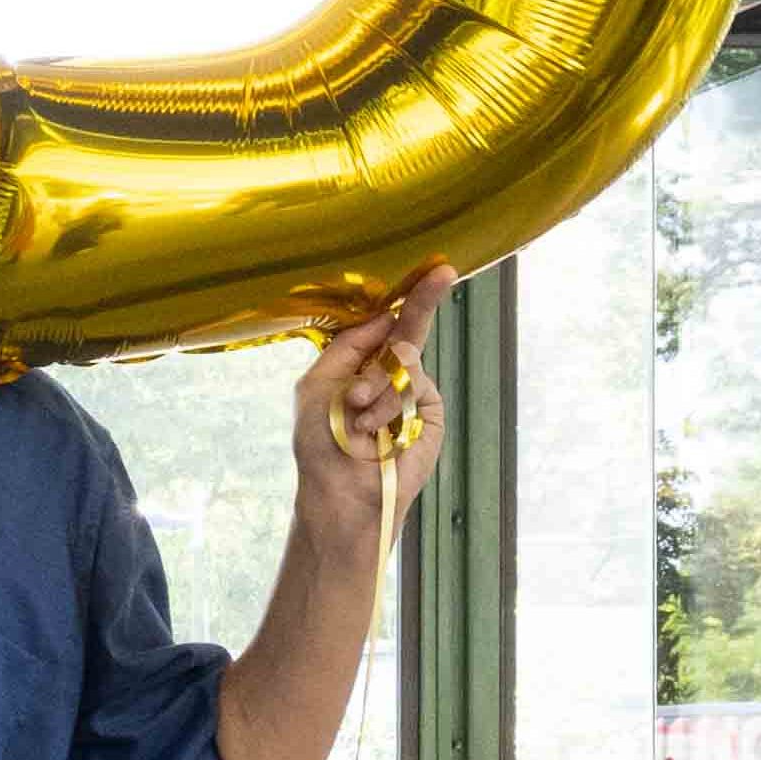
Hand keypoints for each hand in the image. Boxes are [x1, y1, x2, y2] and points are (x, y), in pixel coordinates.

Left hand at [293, 266, 457, 534]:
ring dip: (376, 384)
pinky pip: (415, 384)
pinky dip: (390, 401)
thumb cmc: (319, 441)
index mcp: (357, 364)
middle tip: (442, 273)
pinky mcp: (429, 411)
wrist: (340, 488)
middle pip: (409, 329)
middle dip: (423, 300)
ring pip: (405, 359)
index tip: (425, 271)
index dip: (400, 300)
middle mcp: (387, 374)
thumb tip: (386, 319)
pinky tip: (376, 428)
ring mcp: (411, 391)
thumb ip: (348, 346)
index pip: (381, 325)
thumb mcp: (318, 384)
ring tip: (357, 417)